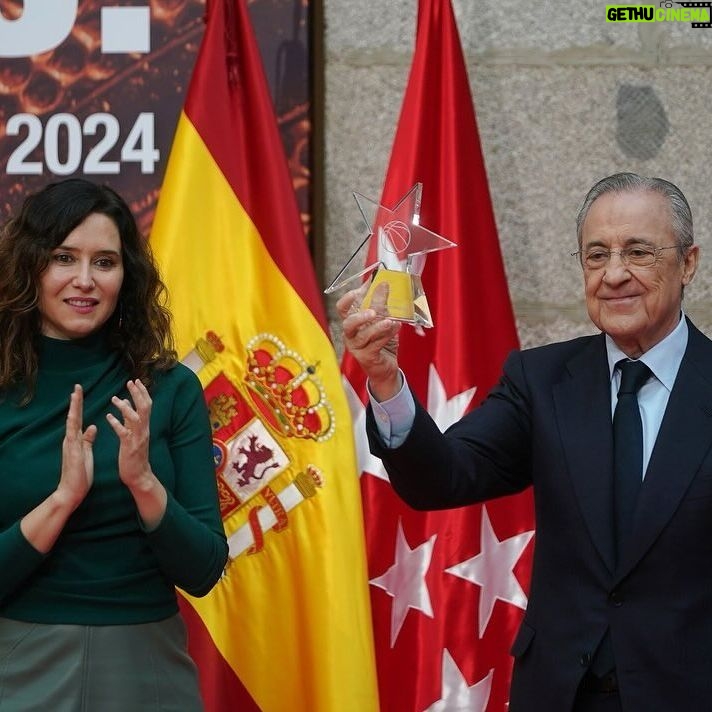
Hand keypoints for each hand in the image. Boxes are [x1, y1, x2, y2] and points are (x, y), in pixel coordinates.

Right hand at [56, 385, 96, 509]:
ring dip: (74, 408)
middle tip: (77, 387)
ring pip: (71, 423)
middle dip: (75, 402)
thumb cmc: (80, 474)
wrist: (71, 491)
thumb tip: (92, 426)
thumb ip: (88, 439)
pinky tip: (74, 416)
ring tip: (75, 394)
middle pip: (73, 417)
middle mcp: (71, 439)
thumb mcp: (86, 452)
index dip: (80, 406)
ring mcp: (70, 445)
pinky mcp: (72, 451)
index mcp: (76, 440)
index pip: (78, 419)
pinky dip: (74, 424)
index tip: (80, 392)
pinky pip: (73, 435)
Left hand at [106, 379, 152, 489]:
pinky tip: (108, 417)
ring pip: (135, 418)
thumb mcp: (134, 435)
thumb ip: (130, 420)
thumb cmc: (134, 456)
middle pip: (145, 408)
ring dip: (125, 407)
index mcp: (144, 427)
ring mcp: (137, 438)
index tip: (136, 381)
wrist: (138, 475)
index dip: (142, 393)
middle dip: (138, 394)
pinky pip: (123, 432)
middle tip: (130, 382)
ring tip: (115, 399)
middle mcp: (143, 430)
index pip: (147, 405)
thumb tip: (126, 404)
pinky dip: (116, 423)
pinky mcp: (129, 447)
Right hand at [336, 281, 402, 400]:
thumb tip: (383, 283)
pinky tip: (396, 327)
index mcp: (351, 321)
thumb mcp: (382, 319)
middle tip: (373, 311)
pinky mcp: (366, 357)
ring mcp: (357, 347)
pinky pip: (375, 345)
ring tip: (390, 321)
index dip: (349, 298)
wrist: (386, 366)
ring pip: (363, 335)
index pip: (342, 308)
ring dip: (377, 327)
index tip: (363, 287)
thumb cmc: (381, 340)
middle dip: (360, 316)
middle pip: (348, 323)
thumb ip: (380, 303)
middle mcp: (350, 334)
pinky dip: (387, 335)